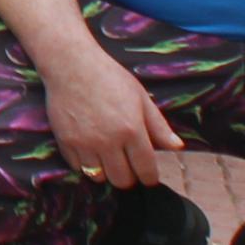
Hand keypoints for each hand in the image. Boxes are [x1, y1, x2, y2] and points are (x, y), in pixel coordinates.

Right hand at [47, 34, 184, 191]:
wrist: (71, 64)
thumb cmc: (109, 77)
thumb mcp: (140, 97)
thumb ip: (159, 126)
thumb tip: (178, 148)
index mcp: (132, 130)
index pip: (146, 170)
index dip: (150, 177)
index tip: (148, 175)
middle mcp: (109, 141)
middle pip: (122, 180)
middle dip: (129, 177)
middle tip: (128, 166)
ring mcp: (85, 143)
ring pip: (99, 177)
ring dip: (106, 172)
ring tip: (108, 159)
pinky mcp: (66, 142)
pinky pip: (78, 167)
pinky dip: (85, 164)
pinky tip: (90, 151)